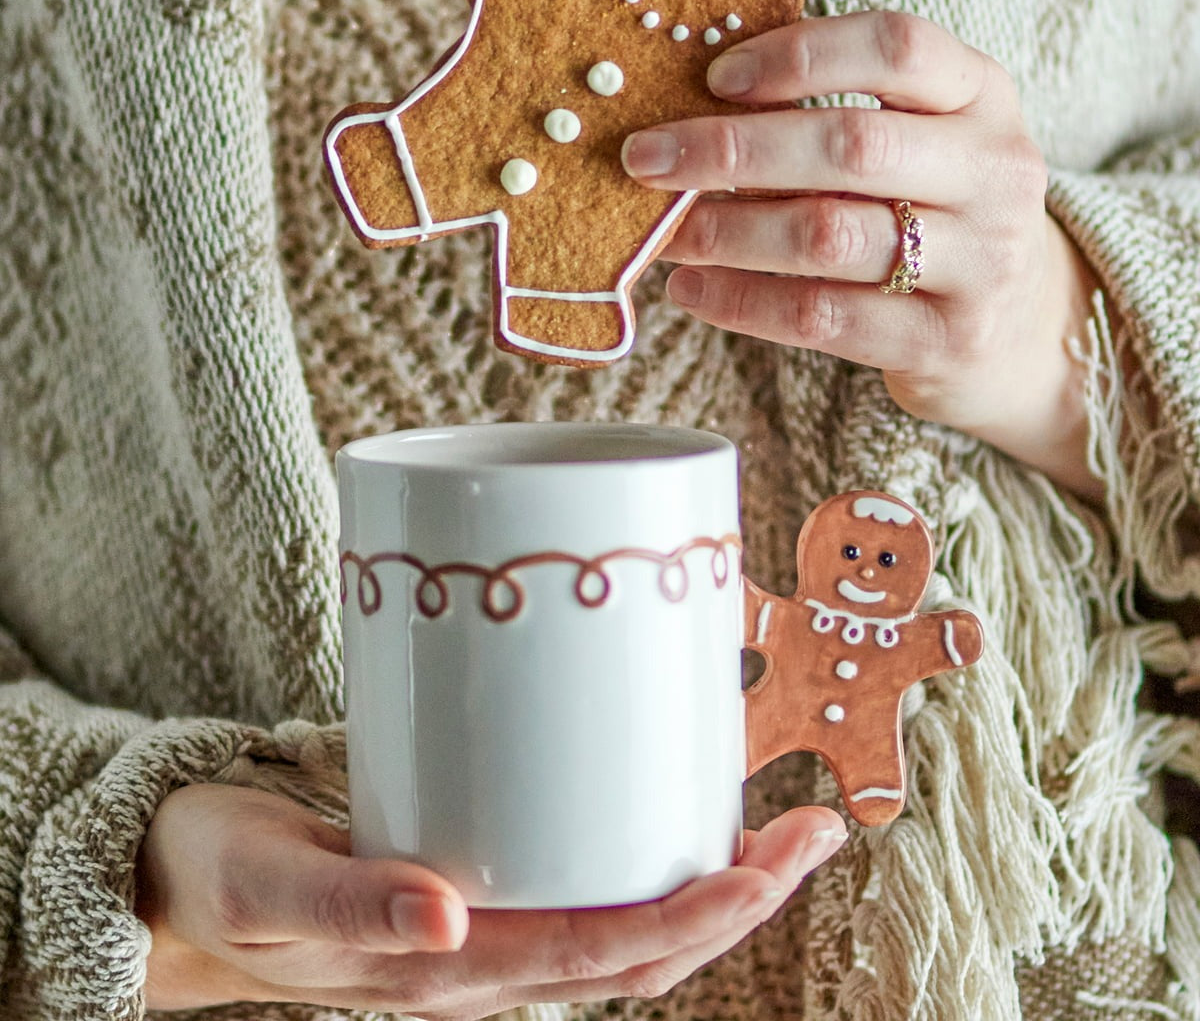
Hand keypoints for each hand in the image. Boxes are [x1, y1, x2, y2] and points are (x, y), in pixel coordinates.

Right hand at [136, 783, 846, 1016]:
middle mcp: (484, 960)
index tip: (766, 864)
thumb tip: (446, 920)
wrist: (181, 881)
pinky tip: (672, 811)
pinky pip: (583, 889)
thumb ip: (352, 907)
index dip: (693, 917)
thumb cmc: (223, 877)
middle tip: (812, 828)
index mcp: (444, 972)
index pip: (598, 957)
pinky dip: (647, 862)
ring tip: (777, 822)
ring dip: (710, 883)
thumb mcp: (270, 887)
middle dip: (737, 898)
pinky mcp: (476, 890)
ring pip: (624, 928)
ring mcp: (487, 932)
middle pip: (639, 949)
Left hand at [622, 12, 1101, 499]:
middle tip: (645, 159)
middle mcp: (995, 172)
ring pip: (829, 235)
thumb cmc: (934, 215)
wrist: (1019, 329)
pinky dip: (744, 302)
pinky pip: (824, 316)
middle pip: (852, 145)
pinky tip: (693, 291)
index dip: (799, 54)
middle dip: (731, 150)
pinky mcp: (947, 339)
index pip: (897, 47)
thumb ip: (831, 115)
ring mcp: (982, 260)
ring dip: (726, 231)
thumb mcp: (916, 143)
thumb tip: (692, 108)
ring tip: (664, 233)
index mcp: (983, 96)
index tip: (713, 77)